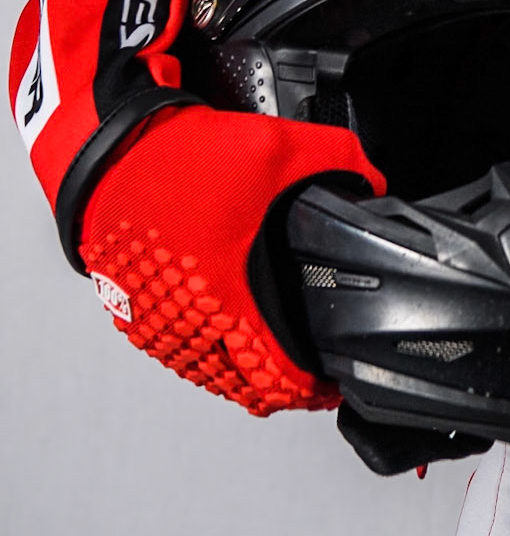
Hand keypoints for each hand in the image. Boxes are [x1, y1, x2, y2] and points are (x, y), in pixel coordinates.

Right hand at [79, 105, 383, 416]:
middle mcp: (189, 320)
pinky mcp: (136, 310)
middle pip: (245, 387)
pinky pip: (182, 347)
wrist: (113, 152)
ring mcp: (158, 321)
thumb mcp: (279, 148)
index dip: (309, 387)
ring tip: (274, 347)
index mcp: (225, 295)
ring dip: (245, 367)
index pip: (275, 376)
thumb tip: (371, 183)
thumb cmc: (181, 159)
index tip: (326, 382)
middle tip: (307, 368)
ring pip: (211, 372)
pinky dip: (210, 344)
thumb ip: (336, 163)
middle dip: (282, 381)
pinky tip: (228, 319)